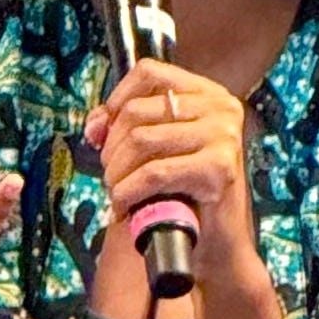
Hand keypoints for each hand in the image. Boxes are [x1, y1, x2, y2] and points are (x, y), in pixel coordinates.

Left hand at [87, 62, 256, 289]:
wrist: (218, 246)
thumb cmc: (186, 197)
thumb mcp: (157, 152)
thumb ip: (125, 128)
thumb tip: (95, 126)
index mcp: (209, 94)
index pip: (149, 72)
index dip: (116, 100)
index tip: (104, 134)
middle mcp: (221, 108)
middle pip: (138, 112)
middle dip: (112, 149)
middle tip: (112, 177)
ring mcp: (223, 136)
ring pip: (141, 141)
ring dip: (117, 174)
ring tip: (118, 193)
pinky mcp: (219, 168)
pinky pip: (154, 173)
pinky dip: (129, 192)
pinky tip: (125, 207)